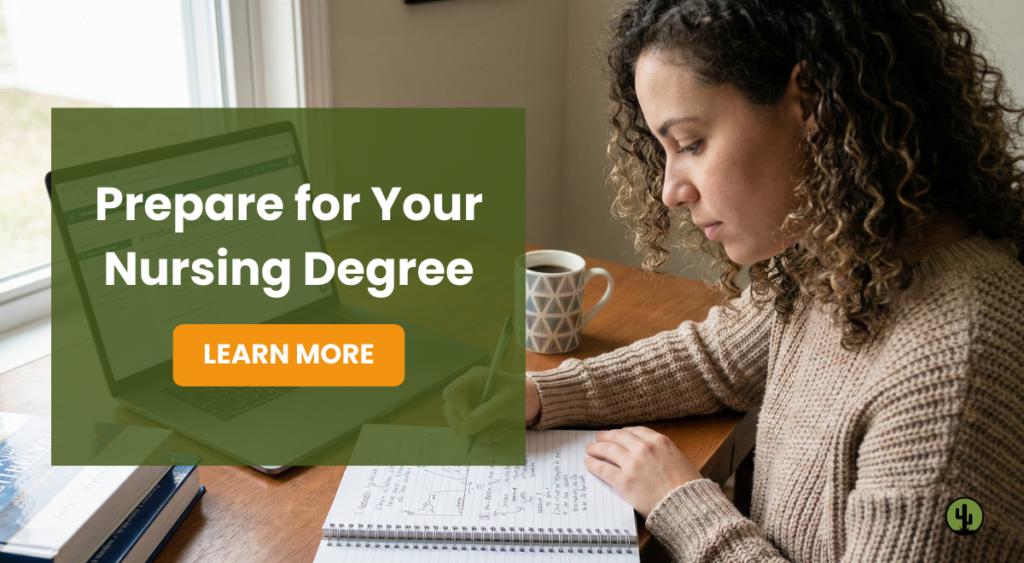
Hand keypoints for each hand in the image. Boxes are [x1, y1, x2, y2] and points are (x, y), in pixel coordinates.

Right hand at [442, 368, 540, 443]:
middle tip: (486, 438)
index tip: (472, 424)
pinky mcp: (477, 415)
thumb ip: (486, 414)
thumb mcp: (506, 403)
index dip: (459, 409)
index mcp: (474, 378)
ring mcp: (472, 403)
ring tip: (499, 437)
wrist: (535, 401)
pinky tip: (501, 434)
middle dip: (468, 428)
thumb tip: (465, 428)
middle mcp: (469, 390)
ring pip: (462, 423)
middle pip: (453, 411)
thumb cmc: (523, 394)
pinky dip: (484, 435)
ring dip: (478, 434)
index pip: (452, 393)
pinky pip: (472, 428)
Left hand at [584, 426, 702, 517]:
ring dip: (596, 448)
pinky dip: (593, 464)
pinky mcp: (623, 480)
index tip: (617, 434)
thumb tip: (648, 454)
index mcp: (659, 441)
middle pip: (618, 437)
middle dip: (606, 436)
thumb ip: (661, 452)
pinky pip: (602, 469)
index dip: (622, 432)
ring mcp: (632, 463)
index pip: (634, 431)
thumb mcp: (678, 459)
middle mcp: (644, 448)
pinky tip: (588, 463)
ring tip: (590, 449)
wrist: (685, 506)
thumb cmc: (686, 487)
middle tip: (598, 438)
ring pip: (607, 449)